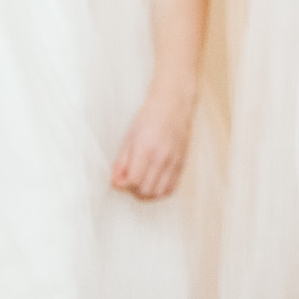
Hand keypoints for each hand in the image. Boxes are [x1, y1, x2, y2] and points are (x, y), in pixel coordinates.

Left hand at [111, 84, 194, 200]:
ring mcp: (174, 162)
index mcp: (145, 149)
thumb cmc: (149, 116)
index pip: (133, 181)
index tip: (119, 179)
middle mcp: (161, 158)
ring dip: (147, 194)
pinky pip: (171, 188)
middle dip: (133, 191)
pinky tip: (153, 183)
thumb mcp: (129, 136)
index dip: (123, 185)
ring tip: (141, 184)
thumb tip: (115, 182)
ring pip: (159, 193)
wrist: (174, 103)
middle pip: (145, 190)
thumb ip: (121, 162)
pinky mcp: (182, 163)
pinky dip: (160, 192)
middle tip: (129, 181)